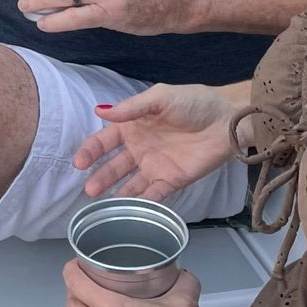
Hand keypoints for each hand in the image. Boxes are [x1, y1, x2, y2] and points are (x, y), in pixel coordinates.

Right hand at [73, 83, 238, 198]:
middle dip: (100, 177)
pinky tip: (129, 209)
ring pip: (130, 183)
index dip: (91, 151)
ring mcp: (155, 166)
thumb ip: (131, 108)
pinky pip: (153, 194)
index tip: (79, 162)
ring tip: (103, 203)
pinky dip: (141, 202)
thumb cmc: (194, 102)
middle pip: (114, 166)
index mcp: (134, 126)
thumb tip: (99, 111)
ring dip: (117, 193)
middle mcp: (141, 148)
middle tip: (89, 190)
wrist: (227, 119)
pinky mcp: (172, 180)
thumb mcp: (160, 98)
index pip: (105, 141)